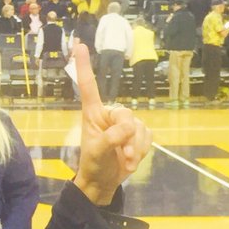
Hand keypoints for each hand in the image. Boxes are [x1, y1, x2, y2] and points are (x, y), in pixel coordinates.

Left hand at [71, 44, 150, 205]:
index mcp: (93, 113)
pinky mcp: (138, 134)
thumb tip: (129, 128)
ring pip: (140, 127)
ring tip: (126, 160)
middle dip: (128, 137)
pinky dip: (143, 149)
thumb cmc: (94, 164)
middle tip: (124, 155)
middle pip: (126, 114)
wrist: (104, 182)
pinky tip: (133, 158)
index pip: (89, 86)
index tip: (78, 45)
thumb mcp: (98, 152)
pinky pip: (149, 135)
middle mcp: (109, 115)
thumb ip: (112, 138)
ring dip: (136, 147)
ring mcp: (126, 124)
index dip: (83, 66)